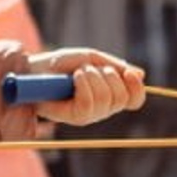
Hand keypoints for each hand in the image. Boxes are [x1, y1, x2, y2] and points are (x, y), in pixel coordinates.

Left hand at [25, 49, 146, 125]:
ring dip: (94, 77)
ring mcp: (88, 115)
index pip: (134, 100)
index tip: (129, 73)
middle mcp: (102, 109)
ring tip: (78, 72)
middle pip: (122, 98)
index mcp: (109, 95)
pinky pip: (89, 104)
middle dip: (109, 75)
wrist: (35, 70)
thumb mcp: (91, 58)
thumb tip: (141, 75)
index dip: (137, 88)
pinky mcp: (74, 118)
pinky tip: (75, 78)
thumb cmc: (61, 65)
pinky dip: (84, 85)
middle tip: (88, 67)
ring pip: (107, 100)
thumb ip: (114, 66)